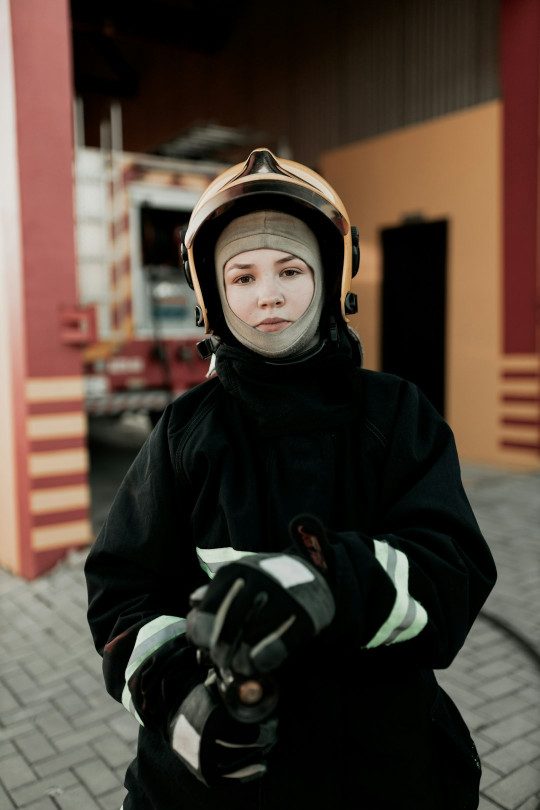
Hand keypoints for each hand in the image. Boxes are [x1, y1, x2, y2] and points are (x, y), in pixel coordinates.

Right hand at [170, 670, 277, 785]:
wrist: (173, 717)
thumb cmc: (198, 698)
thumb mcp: (213, 686)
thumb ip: (232, 687)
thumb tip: (257, 680)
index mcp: (211, 721)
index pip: (249, 733)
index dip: (266, 729)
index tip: (273, 722)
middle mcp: (206, 744)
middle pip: (247, 748)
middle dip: (264, 741)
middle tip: (272, 732)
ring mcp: (204, 762)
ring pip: (240, 765)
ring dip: (258, 757)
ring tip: (267, 747)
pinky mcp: (204, 774)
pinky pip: (230, 779)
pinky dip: (247, 774)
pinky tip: (259, 766)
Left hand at [186, 546, 334, 677]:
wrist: (315, 572)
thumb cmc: (269, 579)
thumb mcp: (240, 575)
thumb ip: (215, 590)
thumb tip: (193, 601)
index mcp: (233, 573)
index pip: (202, 616)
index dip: (200, 638)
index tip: (205, 647)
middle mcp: (254, 584)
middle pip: (223, 634)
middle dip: (220, 655)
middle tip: (224, 662)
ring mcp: (279, 600)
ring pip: (246, 645)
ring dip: (240, 663)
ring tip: (241, 665)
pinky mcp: (301, 618)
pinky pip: (273, 651)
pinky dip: (262, 662)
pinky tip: (259, 663)